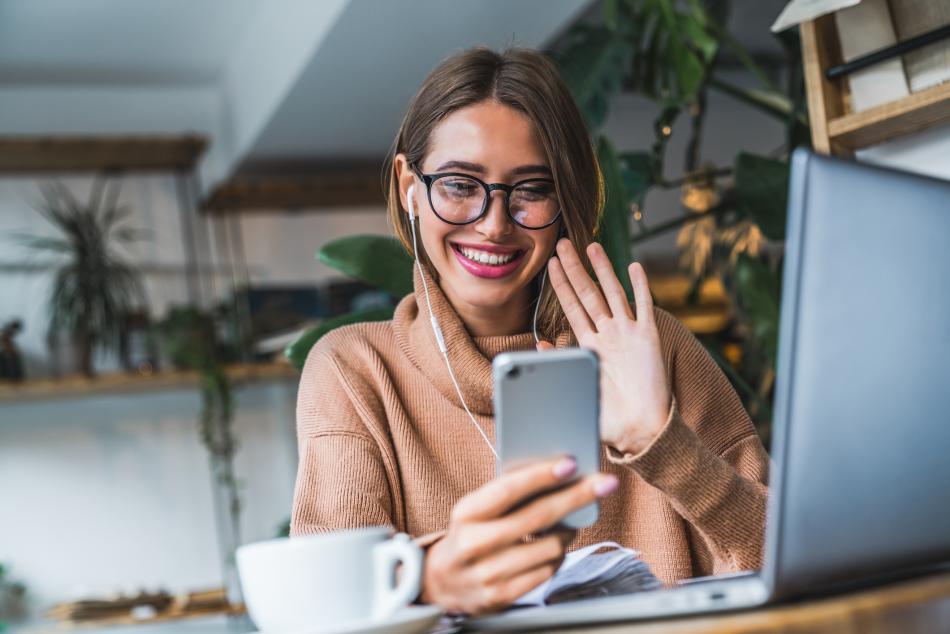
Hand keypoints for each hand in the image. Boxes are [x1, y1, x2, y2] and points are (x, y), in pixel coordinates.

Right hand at [420, 457, 618, 614]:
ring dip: (569, 531)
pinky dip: (558, 556)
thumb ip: (505, 495)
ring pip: (550, 547)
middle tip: (603, 484)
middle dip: (577, 497)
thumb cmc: (467, 536)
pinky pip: (547, 571)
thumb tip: (555, 476)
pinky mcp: (502, 596)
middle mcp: (474, 544)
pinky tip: (556, 546)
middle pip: (538, 517)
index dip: (542, 475)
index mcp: (466, 514)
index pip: (508, 489)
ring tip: (570, 522)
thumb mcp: (474, 510)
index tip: (571, 464)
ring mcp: (488, 574)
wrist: (440, 583)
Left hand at [537, 239, 670, 454]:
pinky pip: (643, 307)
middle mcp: (608, 334)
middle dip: (575, 269)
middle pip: (588, 294)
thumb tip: (540, 345)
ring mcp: (628, 333)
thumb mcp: (577, 390)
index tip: (549, 265)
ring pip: (613, 293)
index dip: (561, 286)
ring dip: (603, 270)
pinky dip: (640, 286)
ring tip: (591, 246)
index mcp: (590, 346)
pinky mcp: (649, 338)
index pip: (571, 308)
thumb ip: (560, 367)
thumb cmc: (610, 417)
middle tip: (561, 244)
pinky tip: (633, 266)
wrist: (641, 430)